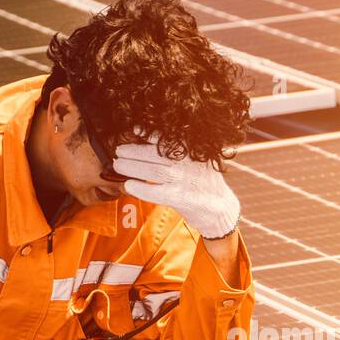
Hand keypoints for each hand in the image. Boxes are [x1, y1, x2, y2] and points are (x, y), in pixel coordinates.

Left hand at [114, 140, 239, 238]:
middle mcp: (188, 164)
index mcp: (192, 153)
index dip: (149, 134)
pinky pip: (157, 192)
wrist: (221, 209)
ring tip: (118, 165)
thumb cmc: (204, 184)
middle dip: (134, 151)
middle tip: (119, 151)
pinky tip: (129, 185)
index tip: (134, 130)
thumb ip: (181, 152)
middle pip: (155, 154)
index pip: (167, 139)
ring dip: (132, 167)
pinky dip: (141, 188)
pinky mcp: (182, 198)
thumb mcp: (198, 162)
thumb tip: (153, 141)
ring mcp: (185, 181)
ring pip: (153, 170)